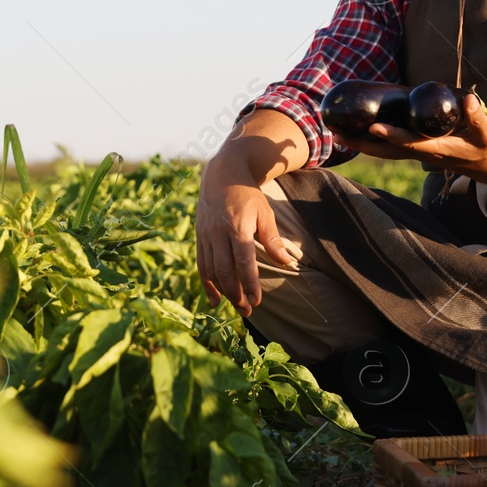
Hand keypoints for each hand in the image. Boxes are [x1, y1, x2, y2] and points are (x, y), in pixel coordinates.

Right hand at [195, 157, 298, 316]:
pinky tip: (215, 299)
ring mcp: (206, 236)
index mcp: (237, 227)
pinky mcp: (199, 237)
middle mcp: (218, 233)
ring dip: (223, 292)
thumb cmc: (248, 195)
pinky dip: (207, 284)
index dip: (249, 284)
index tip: (257, 301)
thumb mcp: (264, 212)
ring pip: (212, 271)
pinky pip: (201, 265)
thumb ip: (273, 239)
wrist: (221, 175)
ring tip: (236, 307)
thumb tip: (287, 262)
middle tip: (248, 311)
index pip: (243, 262)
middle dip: (236, 294)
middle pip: (225, 271)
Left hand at [333, 91, 486, 180]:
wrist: (484, 165)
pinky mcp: (413, 148)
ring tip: (337, 133)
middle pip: (385, 150)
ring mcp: (414, 152)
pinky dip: (370, 141)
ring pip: (382, 150)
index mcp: (434, 148)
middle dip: (362, 143)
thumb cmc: (485, 147)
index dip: (391, 134)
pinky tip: (357, 132)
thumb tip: (469, 100)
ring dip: (360, 143)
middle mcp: (419, 152)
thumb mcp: (486, 133)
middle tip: (337, 132)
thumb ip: (476, 117)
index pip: (409, 142)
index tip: (373, 126)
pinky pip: (386, 146)